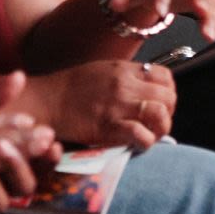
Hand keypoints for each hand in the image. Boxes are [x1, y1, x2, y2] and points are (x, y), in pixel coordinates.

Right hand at [30, 59, 176, 149]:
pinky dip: (145, 142)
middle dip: (168, 113)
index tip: (160, 103)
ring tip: (150, 135)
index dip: (168, 92)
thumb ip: (125, 78)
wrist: (45, 101)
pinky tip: (137, 144)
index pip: (165, 76)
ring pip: (161, 114)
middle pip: (169, 96)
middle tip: (155, 123)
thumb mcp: (101, 71)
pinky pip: (142, 135)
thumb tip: (145, 91)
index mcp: (123, 69)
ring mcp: (118, 105)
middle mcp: (125, 85)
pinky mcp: (109, 127)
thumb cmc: (69, 89)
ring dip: (161, 128)